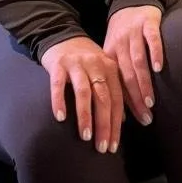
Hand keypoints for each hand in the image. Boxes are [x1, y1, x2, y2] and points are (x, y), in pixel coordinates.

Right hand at [41, 36, 123, 154]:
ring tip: (86, 136)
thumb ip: (113, 91)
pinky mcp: (58, 65)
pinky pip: (58, 85)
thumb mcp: (102, 71)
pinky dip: (59, 101)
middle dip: (104, 124)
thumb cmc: (84, 61)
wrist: (61, 35)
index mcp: (110, 68)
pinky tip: (60, 117)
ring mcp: (77, 64)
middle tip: (103, 147)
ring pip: (84, 92)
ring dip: (86, 116)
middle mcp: (96, 65)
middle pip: (103, 98)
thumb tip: (123, 119)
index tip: (115, 146)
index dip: (117, 124)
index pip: (117, 100)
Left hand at [103, 5, 162, 125]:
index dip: (122, 104)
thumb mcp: (115, 53)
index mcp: (109, 54)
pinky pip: (151, 39)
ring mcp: (134, 33)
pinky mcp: (148, 23)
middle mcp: (120, 44)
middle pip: (126, 76)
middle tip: (145, 117)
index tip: (132, 122)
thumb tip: (123, 111)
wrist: (131, 1)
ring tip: (150, 102)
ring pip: (137, 61)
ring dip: (144, 83)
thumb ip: (117, 77)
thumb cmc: (123, 34)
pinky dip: (155, 53)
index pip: (115, 83)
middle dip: (135, 99)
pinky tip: (159, 68)